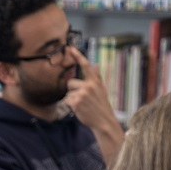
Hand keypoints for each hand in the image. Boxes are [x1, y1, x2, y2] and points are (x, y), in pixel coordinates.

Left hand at [64, 47, 123, 165]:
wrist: (104, 121)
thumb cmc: (101, 105)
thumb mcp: (101, 90)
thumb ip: (97, 77)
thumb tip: (96, 64)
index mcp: (95, 81)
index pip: (85, 65)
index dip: (77, 56)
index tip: (70, 48)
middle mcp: (89, 85)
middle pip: (70, 83)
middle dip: (72, 90)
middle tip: (82, 99)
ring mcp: (82, 94)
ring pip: (68, 93)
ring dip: (72, 99)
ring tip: (82, 105)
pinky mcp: (76, 102)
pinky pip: (66, 101)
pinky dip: (71, 106)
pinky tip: (79, 109)